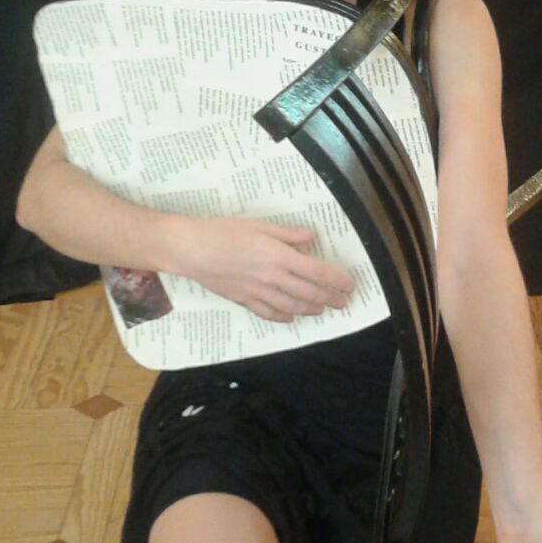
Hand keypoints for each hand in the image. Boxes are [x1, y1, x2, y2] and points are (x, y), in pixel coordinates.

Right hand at [168, 216, 354, 321]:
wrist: (192, 250)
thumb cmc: (224, 232)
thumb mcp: (259, 225)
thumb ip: (288, 234)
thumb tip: (311, 237)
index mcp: (280, 257)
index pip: (318, 272)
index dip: (337, 281)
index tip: (349, 285)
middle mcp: (273, 278)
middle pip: (310, 293)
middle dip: (330, 298)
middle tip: (343, 302)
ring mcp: (259, 292)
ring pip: (293, 306)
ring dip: (311, 309)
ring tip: (322, 309)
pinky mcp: (244, 300)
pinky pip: (269, 313)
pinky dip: (284, 316)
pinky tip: (292, 317)